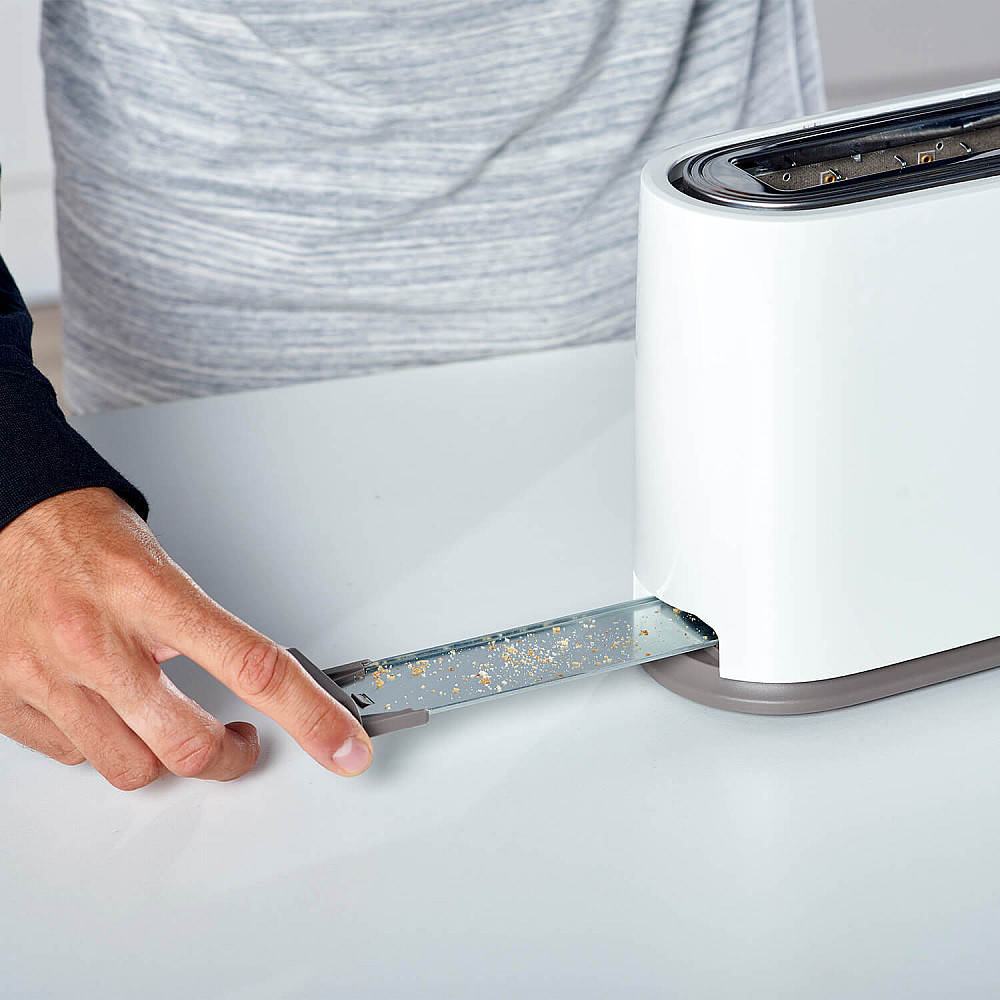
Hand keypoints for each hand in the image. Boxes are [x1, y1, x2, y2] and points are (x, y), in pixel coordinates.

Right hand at [0, 487, 372, 788]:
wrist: (2, 516)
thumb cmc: (83, 533)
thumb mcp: (159, 566)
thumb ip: (199, 630)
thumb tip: (251, 683)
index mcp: (149, 593)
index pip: (252, 666)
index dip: (309, 716)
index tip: (344, 747)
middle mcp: (97, 640)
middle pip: (190, 744)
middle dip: (232, 759)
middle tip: (244, 744)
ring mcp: (48, 676)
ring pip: (133, 767)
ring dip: (167, 759)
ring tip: (173, 728)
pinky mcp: (10, 702)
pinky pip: (77, 757)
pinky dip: (106, 746)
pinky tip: (112, 715)